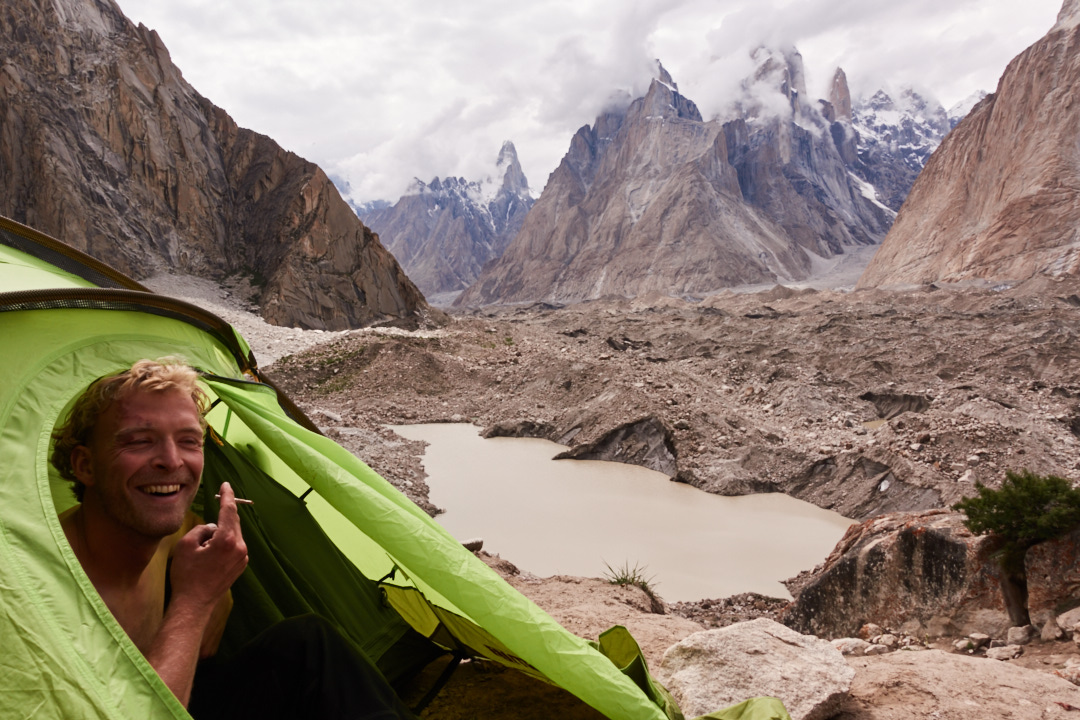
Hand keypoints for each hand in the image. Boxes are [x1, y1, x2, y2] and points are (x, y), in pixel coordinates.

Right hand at [169, 482, 248, 613]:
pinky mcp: (241, 566)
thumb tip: (212, 528)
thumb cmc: (186, 575)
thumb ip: (201, 529)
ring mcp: (242, 558)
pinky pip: (233, 546)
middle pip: (232, 522)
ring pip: (233, 534)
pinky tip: (209, 555)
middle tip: (208, 519)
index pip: (228, 511)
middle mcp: (240, 548)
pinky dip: (223, 543)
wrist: (194, 604)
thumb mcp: (186, 545)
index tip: (226, 485)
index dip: (226, 496)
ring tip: (202, 549)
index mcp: (227, 540)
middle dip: (220, 517)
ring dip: (220, 533)